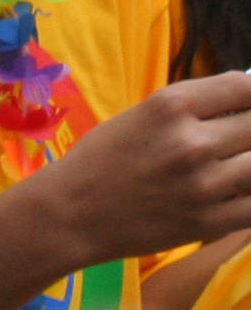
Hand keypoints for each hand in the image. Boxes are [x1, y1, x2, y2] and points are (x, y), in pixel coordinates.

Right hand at [37, 72, 250, 267]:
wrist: (75, 211)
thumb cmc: (103, 157)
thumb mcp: (141, 116)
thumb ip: (192, 110)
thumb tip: (242, 105)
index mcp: (170, 105)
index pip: (243, 87)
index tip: (248, 103)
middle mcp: (193, 141)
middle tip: (238, 137)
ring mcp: (206, 184)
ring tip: (235, 162)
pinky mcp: (213, 222)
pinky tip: (239, 190)